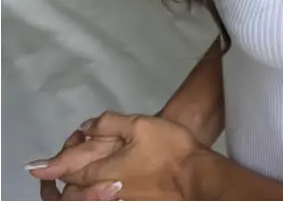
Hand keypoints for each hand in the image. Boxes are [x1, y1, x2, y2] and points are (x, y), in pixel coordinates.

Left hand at [27, 113, 206, 200]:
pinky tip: (110, 177)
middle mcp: (101, 191)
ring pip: (86, 195)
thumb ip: (108, 123)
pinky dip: (97, 189)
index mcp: (99, 172)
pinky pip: (103, 198)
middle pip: (71, 189)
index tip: (51, 155)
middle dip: (64, 174)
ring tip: (88, 168)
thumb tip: (85, 128)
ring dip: (80, 183)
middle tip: (71, 156)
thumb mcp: (140, 125)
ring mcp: (116, 200)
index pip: (65, 169)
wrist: (195, 177)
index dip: (56, 160)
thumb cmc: (168, 150)